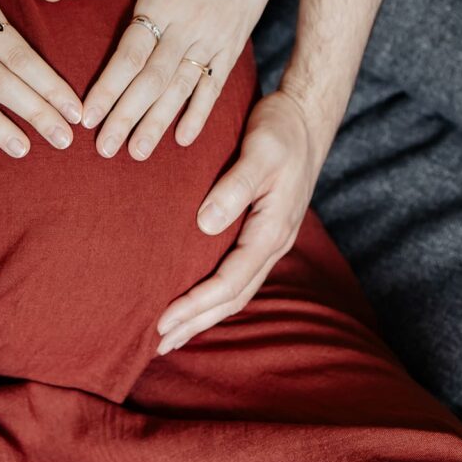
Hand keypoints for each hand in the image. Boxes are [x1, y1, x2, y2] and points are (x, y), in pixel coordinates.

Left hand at [59, 0, 293, 159]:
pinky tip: (183, 139)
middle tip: (105, 149)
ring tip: (137, 153)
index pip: (130, 54)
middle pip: (152, 81)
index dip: (108, 88)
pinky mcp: (232, 47)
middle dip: (127, 117)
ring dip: (158, 123)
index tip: (88, 116)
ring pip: (181, 89)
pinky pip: (214, 86)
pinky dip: (199, 113)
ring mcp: (213, 39)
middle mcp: (189, 25)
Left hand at [154, 90, 326, 352]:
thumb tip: (205, 223)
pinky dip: (213, 294)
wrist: (304, 118)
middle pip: (232, 297)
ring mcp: (269, 240)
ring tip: (172, 335)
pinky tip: (194, 299)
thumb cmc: (280, 130)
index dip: (196, 305)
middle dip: (196, 323)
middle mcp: (272, 242)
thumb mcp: (260, 151)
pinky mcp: (260, 231)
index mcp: (271, 230)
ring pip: (235, 290)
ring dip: (204, 315)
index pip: (229, 281)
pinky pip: (236, 274)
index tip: (163, 321)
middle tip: (157, 344)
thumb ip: (235, 186)